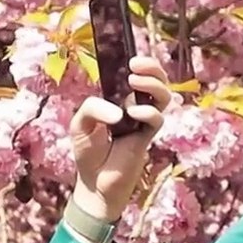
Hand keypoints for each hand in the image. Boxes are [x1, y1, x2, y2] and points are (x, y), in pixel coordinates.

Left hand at [68, 56, 171, 221]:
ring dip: (153, 85)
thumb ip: (92, 108)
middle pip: (156, 81)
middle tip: (135, 66)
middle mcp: (134, 107)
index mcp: (119, 99)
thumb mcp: (80, 124)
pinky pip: (157, 119)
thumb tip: (120, 111)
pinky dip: (148, 112)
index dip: (140, 64)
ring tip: (135, 81)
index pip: (136, 75)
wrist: (95, 185)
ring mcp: (143, 122)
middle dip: (152, 68)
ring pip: (162, 97)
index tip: (131, 58)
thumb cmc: (88, 153)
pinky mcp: (147, 138)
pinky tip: (132, 113)